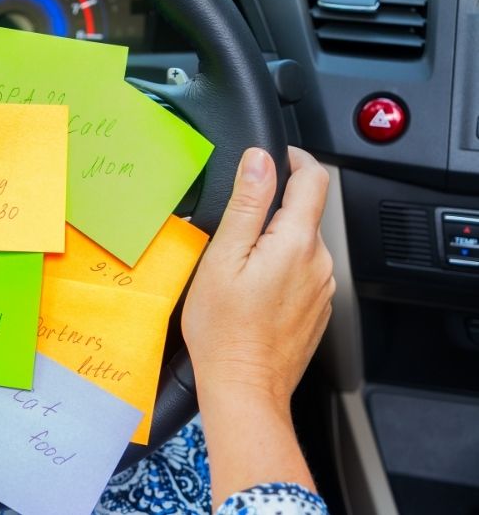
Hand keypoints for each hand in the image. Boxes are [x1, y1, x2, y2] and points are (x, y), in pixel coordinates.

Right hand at [182, 146, 334, 413]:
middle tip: (234, 226)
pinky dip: (279, 268)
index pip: (313, 178)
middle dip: (273, 207)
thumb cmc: (225, 330)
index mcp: (297, 242)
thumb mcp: (223, 257)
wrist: (244, 388)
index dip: (294, 158)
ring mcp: (321, 288)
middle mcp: (319, 262)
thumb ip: (247, 203)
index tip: (273, 157)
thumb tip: (259, 160)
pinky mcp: (316, 308)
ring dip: (275, 240)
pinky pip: (301, 272)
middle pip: (305, 212)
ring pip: (301, 244)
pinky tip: (251, 290)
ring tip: (237, 263)